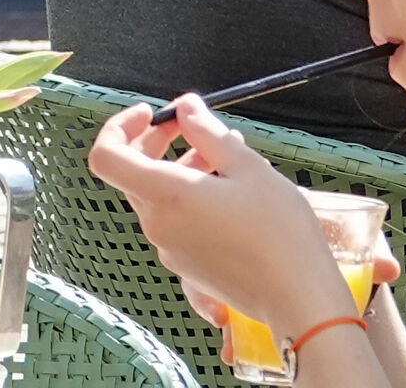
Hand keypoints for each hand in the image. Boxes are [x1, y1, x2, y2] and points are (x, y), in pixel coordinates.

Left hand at [90, 98, 362, 342]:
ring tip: (227, 157)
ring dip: (182, 170)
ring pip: (161, 198)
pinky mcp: (189, 269)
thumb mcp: (246, 166)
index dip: (119, 127)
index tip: (151, 114)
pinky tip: (230, 196)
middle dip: (157, 143)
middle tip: (192, 127)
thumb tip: (184, 107)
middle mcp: (157, 225)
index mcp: (163, 195)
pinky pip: (178, 225)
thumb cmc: (278, 230)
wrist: (300, 299)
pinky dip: (192, 201)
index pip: (105, 156)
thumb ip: (207, 131)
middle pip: (134, 174)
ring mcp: (171, 251)